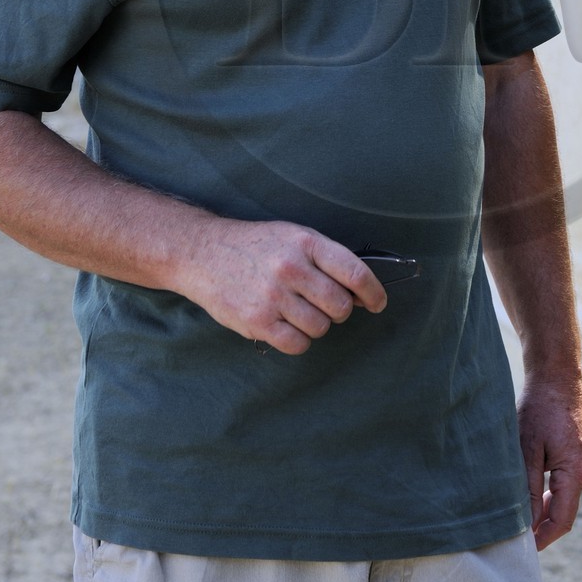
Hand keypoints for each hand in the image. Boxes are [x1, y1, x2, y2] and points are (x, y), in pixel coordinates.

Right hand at [182, 218, 387, 352]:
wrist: (204, 253)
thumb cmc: (255, 246)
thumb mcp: (293, 236)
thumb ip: (326, 260)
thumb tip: (361, 294)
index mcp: (306, 242)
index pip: (355, 272)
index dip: (374, 292)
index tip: (378, 303)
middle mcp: (291, 268)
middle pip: (340, 306)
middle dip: (340, 311)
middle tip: (326, 305)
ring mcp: (273, 296)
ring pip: (320, 328)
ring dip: (316, 325)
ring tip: (298, 312)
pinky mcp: (257, 321)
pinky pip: (297, 344)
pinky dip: (298, 340)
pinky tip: (287, 326)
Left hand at [517, 375, 581, 550]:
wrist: (557, 375)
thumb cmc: (540, 408)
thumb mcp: (528, 448)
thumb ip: (529, 488)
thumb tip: (528, 523)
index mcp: (576, 472)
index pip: (562, 519)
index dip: (544, 538)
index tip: (525, 551)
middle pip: (564, 510)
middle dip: (542, 526)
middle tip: (515, 536)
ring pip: (564, 496)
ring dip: (544, 508)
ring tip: (518, 515)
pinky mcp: (579, 454)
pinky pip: (565, 482)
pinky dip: (549, 492)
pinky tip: (530, 491)